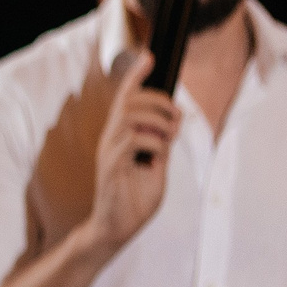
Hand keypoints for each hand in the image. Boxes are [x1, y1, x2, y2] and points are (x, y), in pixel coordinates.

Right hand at [84, 49, 178, 252]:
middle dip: (158, 101)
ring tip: (169, 136)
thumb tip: (174, 121)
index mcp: (120, 137)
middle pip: (129, 101)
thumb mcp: (156, 167)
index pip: (124, 99)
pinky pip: (133, 142)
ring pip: (131, 117)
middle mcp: (111, 140)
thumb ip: (162, 143)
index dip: (135, 76)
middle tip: (176, 117)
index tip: (147, 57)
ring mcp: (110, 152)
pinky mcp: (112, 167)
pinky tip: (158, 157)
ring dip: (158, 122)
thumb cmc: (133, 199)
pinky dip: (154, 143)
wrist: (116, 228)